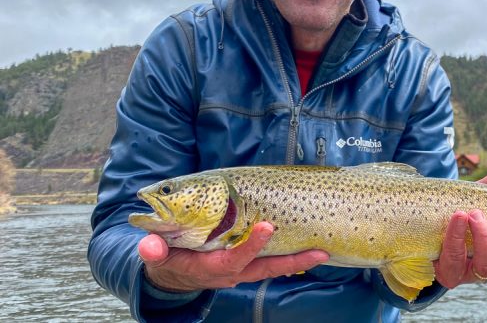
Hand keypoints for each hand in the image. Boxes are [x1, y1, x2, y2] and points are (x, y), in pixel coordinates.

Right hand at [138, 222, 328, 291]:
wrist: (170, 275)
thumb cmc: (166, 258)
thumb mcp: (155, 255)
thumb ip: (153, 250)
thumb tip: (149, 246)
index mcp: (210, 267)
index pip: (235, 258)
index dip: (251, 245)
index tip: (267, 227)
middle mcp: (231, 272)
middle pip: (265, 268)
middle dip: (292, 261)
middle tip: (319, 251)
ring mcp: (240, 270)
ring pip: (272, 266)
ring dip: (297, 260)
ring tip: (322, 250)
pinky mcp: (245, 264)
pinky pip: (270, 262)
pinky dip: (288, 256)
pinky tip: (307, 247)